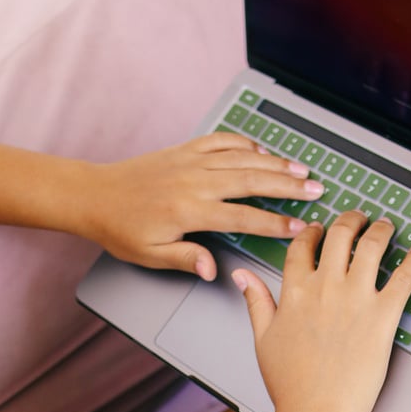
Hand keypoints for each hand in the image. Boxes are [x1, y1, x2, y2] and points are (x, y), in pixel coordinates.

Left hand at [79, 132, 322, 277]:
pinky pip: (221, 141)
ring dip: (275, 161)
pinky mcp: (184, 150)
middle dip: (288, 185)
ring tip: (302, 169)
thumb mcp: (150, 255)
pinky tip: (262, 150)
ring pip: (242, 157)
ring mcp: (190, 162)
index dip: (275, 223)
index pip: (243, 217)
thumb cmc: (121, 229)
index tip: (300, 227)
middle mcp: (194, 181)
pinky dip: (245, 143)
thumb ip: (185, 259)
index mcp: (189, 211)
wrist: (94, 195)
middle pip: (252, 180)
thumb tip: (212, 270)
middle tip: (316, 189)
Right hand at [233, 211, 410, 411]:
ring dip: (382, 229)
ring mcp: (356, 299)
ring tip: (387, 226)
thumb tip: (242, 276)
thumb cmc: (291, 385)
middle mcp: (325, 287)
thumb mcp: (263, 339)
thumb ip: (256, 301)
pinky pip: (404, 278)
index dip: (311, 232)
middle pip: (339, 235)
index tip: (318, 229)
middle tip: (359, 218)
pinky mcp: (383, 316)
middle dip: (351, 219)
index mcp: (294, 292)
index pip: (302, 246)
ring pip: (372, 245)